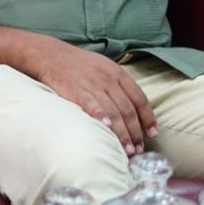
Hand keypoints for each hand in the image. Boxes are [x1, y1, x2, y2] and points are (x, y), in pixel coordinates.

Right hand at [26, 40, 157, 155]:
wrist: (50, 54)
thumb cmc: (79, 64)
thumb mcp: (104, 67)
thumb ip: (119, 85)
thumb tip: (134, 108)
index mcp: (118, 73)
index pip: (139, 98)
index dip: (148, 117)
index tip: (152, 133)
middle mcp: (108, 79)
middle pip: (128, 109)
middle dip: (135, 132)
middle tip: (138, 149)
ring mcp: (92, 84)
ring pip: (114, 112)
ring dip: (122, 133)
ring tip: (126, 150)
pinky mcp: (76, 90)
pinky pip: (92, 105)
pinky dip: (101, 116)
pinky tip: (106, 128)